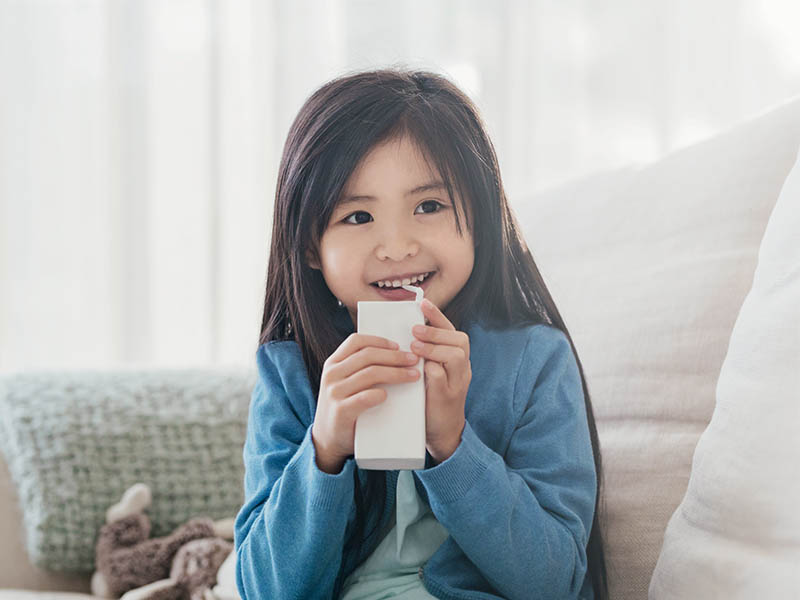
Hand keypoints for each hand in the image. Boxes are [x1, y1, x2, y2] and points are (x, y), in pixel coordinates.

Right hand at [311, 333, 421, 472]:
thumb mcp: (344, 382)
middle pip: (368, 355)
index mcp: (333, 363)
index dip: (379, 341)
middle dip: (395, 356)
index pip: (356, 341)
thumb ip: (359, 369)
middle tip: (413, 360)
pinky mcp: (341, 411)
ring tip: (413, 376)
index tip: (398, 346)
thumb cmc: (344, 407)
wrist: (327, 440)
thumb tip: (394, 353)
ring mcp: (335, 392)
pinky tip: (389, 395)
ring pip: (370, 373)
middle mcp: (332, 374)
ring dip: (396, 373)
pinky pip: (365, 397)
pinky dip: (380, 394)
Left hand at [411, 298, 469, 462]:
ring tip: (414, 348)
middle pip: (460, 340)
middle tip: (414, 331)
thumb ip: (422, 355)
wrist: (441, 434)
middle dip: (436, 332)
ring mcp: (457, 384)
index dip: (438, 316)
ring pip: (456, 356)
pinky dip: (430, 370)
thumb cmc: (430, 400)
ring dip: (434, 348)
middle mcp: (462, 369)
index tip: (423, 303)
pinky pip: (442, 378)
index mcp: (457, 360)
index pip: (452, 331)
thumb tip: (401, 333)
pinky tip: (418, 369)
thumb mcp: (428, 373)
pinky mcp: (447, 399)